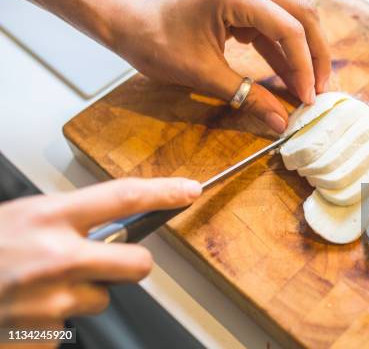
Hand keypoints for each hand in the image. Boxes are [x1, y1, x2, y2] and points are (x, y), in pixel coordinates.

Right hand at [0, 177, 200, 327]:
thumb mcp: (22, 218)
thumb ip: (67, 222)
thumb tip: (111, 228)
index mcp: (49, 218)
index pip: (123, 197)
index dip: (163, 192)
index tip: (189, 190)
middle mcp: (57, 258)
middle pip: (138, 266)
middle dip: (133, 266)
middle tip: (114, 264)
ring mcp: (52, 300)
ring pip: (99, 299)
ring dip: (79, 294)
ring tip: (37, 287)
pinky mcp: (44, 334)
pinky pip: (68, 325)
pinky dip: (52, 320)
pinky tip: (24, 308)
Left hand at [114, 0, 331, 133]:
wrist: (126, 22)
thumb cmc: (154, 42)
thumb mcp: (203, 74)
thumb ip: (247, 97)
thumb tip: (281, 122)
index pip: (289, 29)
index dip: (304, 66)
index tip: (308, 98)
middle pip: (302, 15)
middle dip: (316, 54)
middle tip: (321, 90)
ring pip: (292, 18)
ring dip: (303, 52)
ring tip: (308, 87)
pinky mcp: (241, 2)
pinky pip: (272, 26)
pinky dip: (282, 52)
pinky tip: (289, 78)